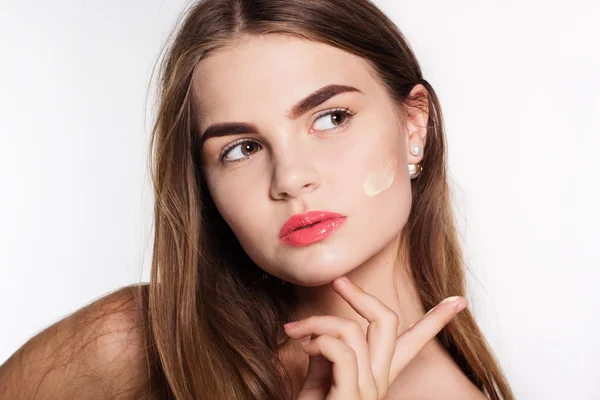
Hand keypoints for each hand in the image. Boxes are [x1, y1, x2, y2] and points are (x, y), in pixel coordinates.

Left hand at [283, 276, 466, 399]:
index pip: (413, 342)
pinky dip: (317, 341)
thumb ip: (330, 350)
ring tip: (298, 332)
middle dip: (362, 295)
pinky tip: (303, 348)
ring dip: (319, 322)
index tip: (458, 300)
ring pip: (355, 330)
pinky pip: (342, 351)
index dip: (436, 320)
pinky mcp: (353, 396)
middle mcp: (379, 380)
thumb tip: (326, 327)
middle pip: (388, 322)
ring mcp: (369, 389)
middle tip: (338, 281)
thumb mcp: (321, 375)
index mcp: (378, 374)